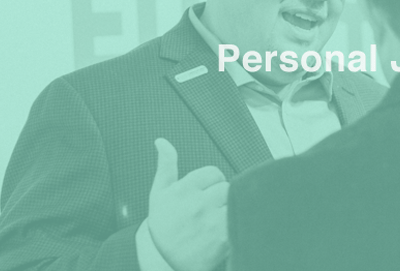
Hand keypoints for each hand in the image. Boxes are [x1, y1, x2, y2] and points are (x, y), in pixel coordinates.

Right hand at [148, 138, 229, 270]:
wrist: (162, 261)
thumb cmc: (163, 225)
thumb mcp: (159, 194)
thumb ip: (166, 165)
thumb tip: (161, 140)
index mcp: (183, 190)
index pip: (214, 173)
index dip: (211, 184)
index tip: (203, 196)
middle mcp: (198, 204)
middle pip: (227, 187)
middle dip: (221, 197)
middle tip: (210, 210)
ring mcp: (212, 222)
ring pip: (236, 202)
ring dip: (230, 210)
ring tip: (216, 221)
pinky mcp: (223, 239)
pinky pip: (240, 220)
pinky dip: (238, 223)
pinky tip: (225, 230)